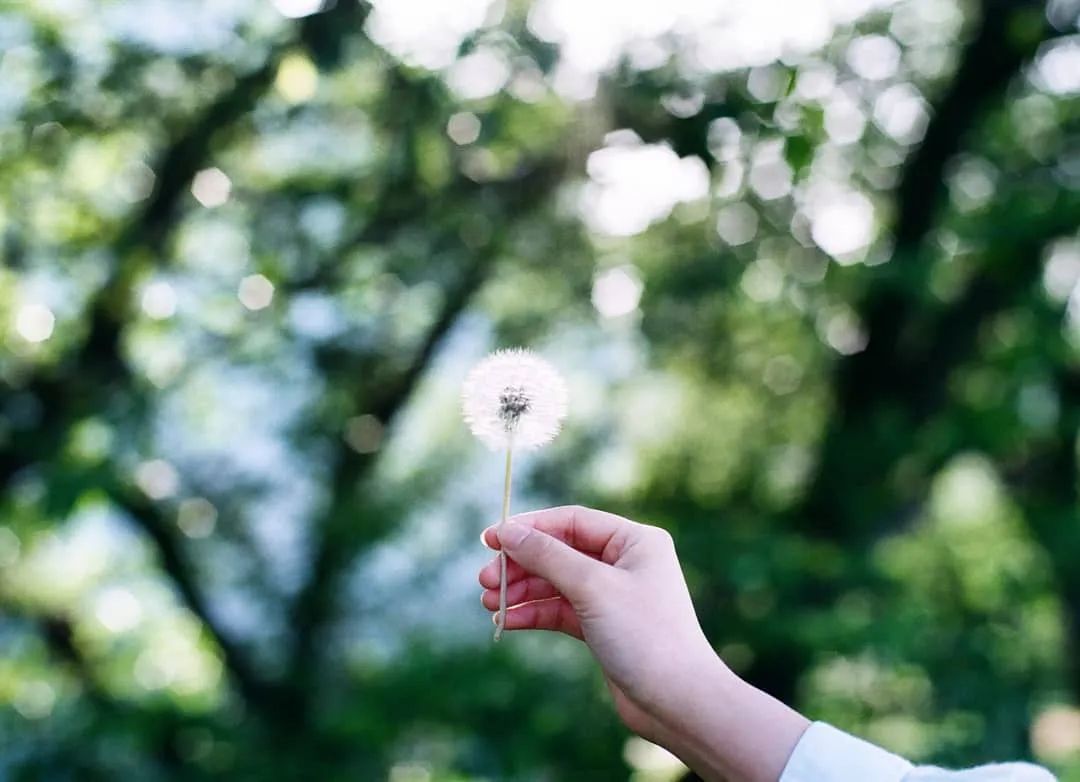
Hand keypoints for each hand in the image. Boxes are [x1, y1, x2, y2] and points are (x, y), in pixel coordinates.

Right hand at [478, 505, 718, 734]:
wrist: (677, 702)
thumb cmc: (645, 635)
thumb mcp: (591, 587)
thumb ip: (547, 556)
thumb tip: (507, 531)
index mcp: (635, 541)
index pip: (571, 521)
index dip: (529, 528)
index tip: (490, 539)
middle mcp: (626, 563)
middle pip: (559, 552)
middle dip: (520, 565)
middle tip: (485, 580)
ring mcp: (614, 596)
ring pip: (556, 583)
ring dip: (522, 591)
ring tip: (488, 603)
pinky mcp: (604, 627)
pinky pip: (560, 611)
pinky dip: (534, 614)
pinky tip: (506, 622)